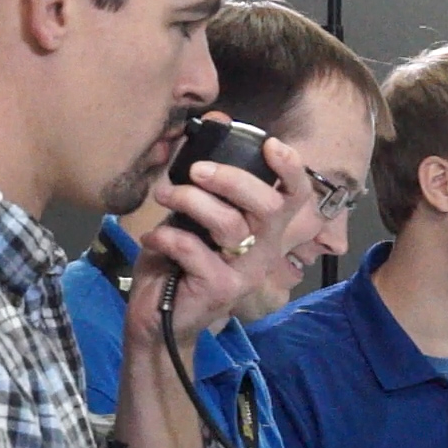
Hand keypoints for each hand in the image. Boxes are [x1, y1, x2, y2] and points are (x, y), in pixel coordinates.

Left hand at [127, 120, 313, 349]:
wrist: (158, 322)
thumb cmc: (176, 263)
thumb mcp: (192, 217)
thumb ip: (204, 184)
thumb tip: (212, 126)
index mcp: (263, 230)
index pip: (295, 198)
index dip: (291, 169)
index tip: (269, 144)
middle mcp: (264, 250)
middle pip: (268, 206)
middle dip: (232, 179)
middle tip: (196, 169)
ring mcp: (246, 273)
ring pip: (230, 224)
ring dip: (191, 200)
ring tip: (164, 195)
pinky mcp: (221, 289)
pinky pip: (195, 250)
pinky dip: (167, 236)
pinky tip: (152, 238)